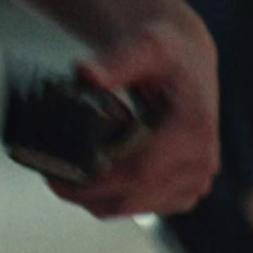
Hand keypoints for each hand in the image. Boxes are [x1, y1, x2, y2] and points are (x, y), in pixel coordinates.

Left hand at [49, 15, 219, 218]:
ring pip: (134, 207)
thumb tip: (85, 72)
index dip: (96, 183)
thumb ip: (116, 61)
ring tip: (67, 176)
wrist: (185, 58)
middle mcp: (202, 161)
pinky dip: (113, 198)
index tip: (59, 178)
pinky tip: (93, 180)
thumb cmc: (167, 50)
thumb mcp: (145, 46)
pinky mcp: (186, 189)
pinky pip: (142, 206)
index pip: (141, 172)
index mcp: (196, 130)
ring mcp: (196, 180)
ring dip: (97, 199)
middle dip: (87, 195)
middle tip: (51, 178)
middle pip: (134, 197)